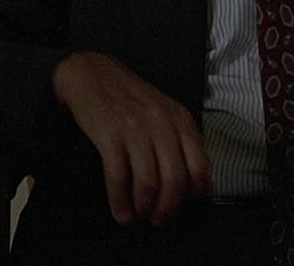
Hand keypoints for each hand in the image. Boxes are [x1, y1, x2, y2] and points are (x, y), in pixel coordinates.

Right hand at [52, 51, 208, 225]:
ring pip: (148, 182)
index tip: (184, 206)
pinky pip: (118, 176)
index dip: (192, 194)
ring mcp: (135, 128)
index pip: (199, 166)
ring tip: (138, 216)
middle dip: (168, 207)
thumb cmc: (132, 99)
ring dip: (143, 207)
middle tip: (159, 219)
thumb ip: (184, 143)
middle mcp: (162, 123)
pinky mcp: (109, 135)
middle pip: (174, 179)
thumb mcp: (166, 113)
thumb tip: (200, 186)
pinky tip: (120, 211)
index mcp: (181, 119)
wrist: (93, 75)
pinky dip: (119, 201)